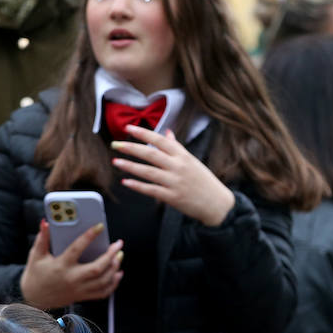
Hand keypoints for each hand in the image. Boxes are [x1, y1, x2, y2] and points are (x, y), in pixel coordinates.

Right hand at [19, 219, 122, 309]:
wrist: (33, 299)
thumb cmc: (35, 274)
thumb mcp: (36, 255)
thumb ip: (42, 238)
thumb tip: (45, 222)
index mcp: (61, 265)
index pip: (77, 248)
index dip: (89, 236)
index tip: (100, 226)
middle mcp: (72, 279)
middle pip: (97, 268)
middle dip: (111, 255)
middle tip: (118, 244)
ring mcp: (78, 289)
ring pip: (103, 281)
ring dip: (115, 268)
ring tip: (120, 256)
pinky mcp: (82, 296)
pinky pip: (102, 293)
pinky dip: (113, 284)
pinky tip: (117, 274)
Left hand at [111, 126, 235, 226]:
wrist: (217, 204)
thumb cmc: (204, 181)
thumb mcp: (192, 160)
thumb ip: (177, 147)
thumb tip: (166, 133)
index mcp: (183, 155)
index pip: (160, 140)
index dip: (143, 133)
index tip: (128, 128)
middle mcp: (178, 166)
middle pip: (151, 154)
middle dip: (131, 148)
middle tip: (116, 144)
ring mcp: (175, 182)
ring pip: (148, 171)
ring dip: (130, 166)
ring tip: (116, 161)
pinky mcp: (172, 197)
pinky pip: (151, 190)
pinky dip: (137, 186)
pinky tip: (125, 182)